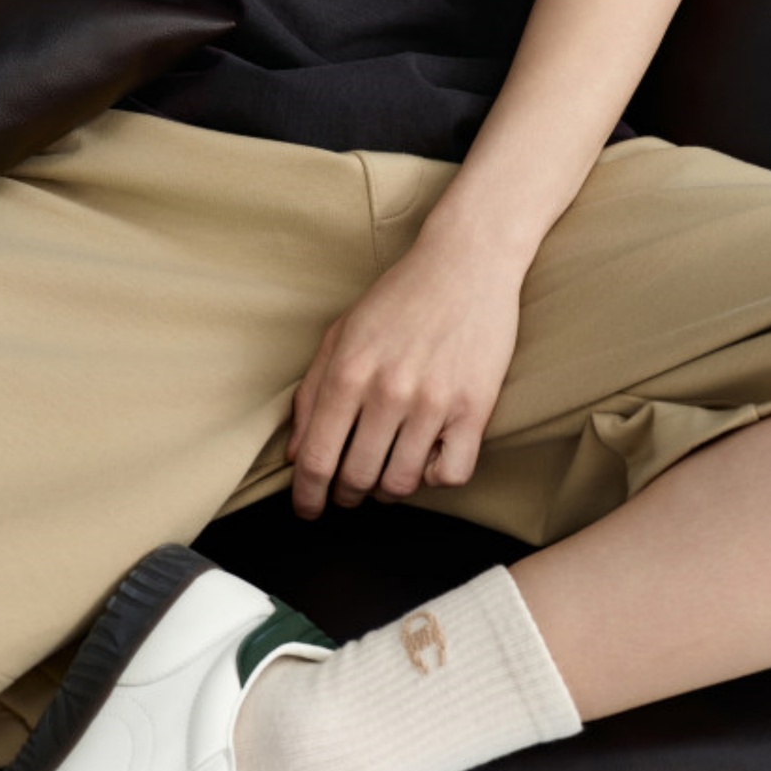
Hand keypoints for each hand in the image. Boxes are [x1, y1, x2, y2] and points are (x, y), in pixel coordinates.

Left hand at [287, 233, 522, 519]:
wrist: (466, 262)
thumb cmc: (400, 295)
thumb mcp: (342, 332)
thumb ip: (311, 392)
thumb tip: (295, 453)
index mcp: (348, 371)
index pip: (316, 458)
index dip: (306, 495)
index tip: (307, 508)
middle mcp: (388, 391)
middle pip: (356, 479)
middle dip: (346, 494)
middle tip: (348, 489)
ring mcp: (434, 402)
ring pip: (401, 483)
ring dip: (387, 489)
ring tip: (386, 471)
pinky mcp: (475, 408)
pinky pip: (450, 474)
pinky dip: (434, 477)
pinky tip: (428, 456)